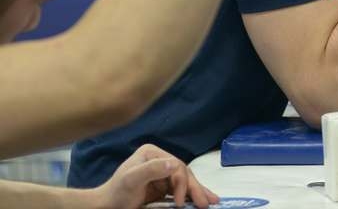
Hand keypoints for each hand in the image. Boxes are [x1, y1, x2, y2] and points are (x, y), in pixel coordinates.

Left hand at [91, 144, 218, 208]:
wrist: (106, 207)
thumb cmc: (116, 193)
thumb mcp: (131, 179)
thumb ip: (151, 169)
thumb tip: (173, 163)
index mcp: (153, 153)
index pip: (176, 166)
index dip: (182, 183)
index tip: (181, 202)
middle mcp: (160, 160)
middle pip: (183, 174)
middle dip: (196, 189)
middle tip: (206, 203)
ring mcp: (162, 174)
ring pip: (185, 182)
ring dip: (198, 192)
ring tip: (212, 202)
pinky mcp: (162, 186)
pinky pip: (180, 190)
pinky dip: (191, 196)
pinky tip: (200, 200)